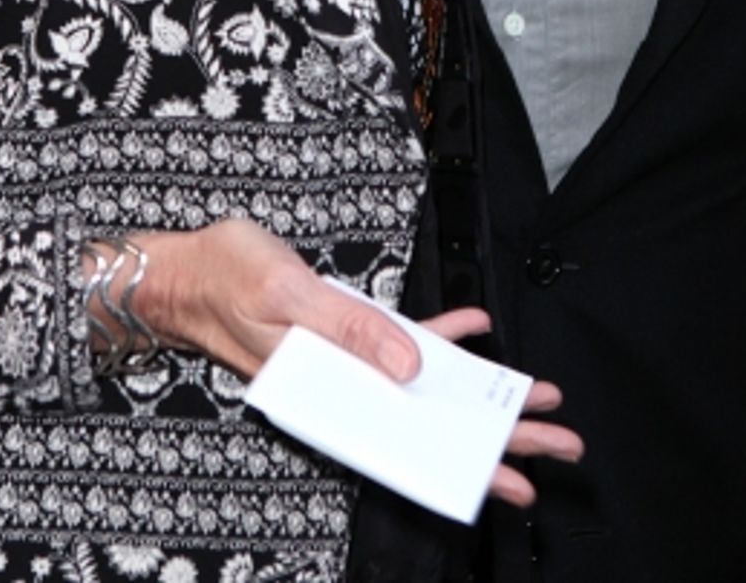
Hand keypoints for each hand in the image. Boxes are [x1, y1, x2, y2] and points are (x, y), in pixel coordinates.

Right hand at [130, 220, 582, 506]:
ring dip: (478, 390)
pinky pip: (401, 341)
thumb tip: (411, 363)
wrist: (187, 266)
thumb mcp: (286, 294)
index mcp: (326, 396)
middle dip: (494, 434)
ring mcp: (346, 363)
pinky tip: (476, 330)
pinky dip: (441, 334)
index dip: (462, 464)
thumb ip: (349, 328)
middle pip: (429, 420)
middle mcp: (343, 388)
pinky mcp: (344, 333)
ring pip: (425, 386)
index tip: (513, 480)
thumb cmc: (225, 278)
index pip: (407, 443)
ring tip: (536, 399)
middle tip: (558, 444)